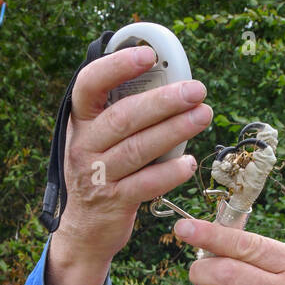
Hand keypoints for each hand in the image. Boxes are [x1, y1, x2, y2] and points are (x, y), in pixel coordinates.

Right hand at [53, 45, 213, 268]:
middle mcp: (85, 145)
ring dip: (175, 130)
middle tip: (197, 89)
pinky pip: (147, 184)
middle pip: (125, 116)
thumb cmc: (101, 174)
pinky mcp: (115, 202)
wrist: (85, 229)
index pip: (90, 84)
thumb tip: (166, 83)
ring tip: (203, 116)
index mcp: (81, 121)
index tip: (148, 55)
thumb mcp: (99, 140)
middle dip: (164, 101)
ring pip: (139, 148)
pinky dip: (170, 172)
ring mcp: (98, 175)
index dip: (117, 66)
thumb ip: (122, 114)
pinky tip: (191, 163)